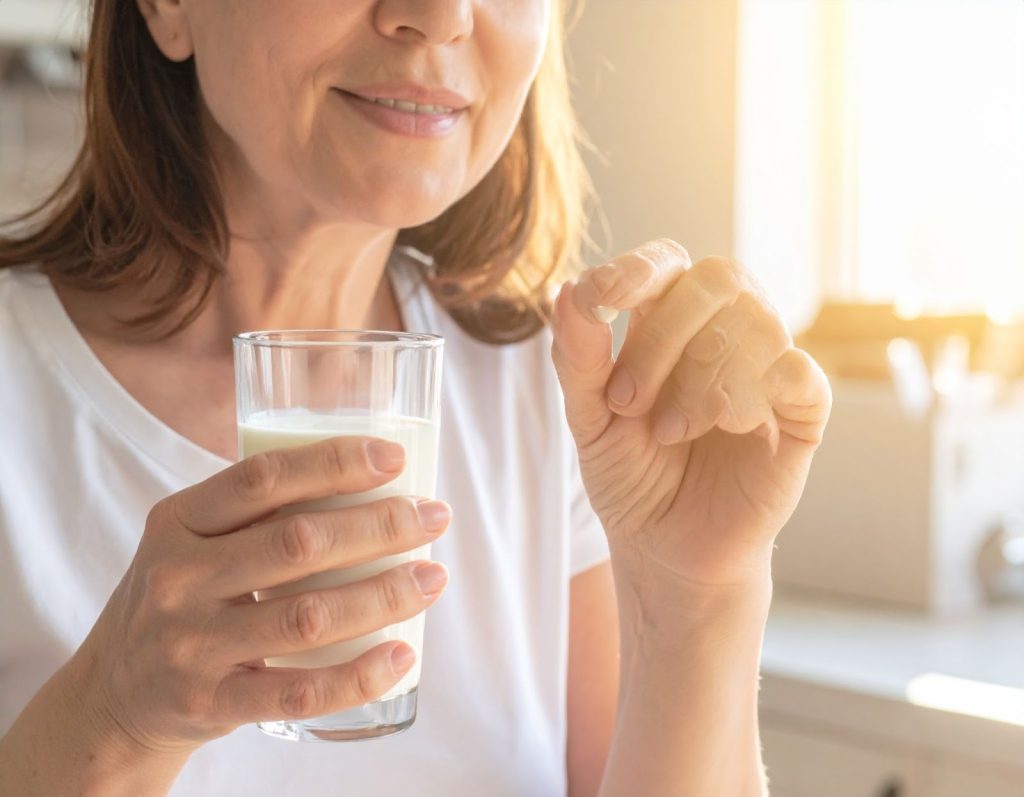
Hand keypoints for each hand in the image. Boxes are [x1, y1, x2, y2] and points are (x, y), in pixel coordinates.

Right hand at [71, 437, 450, 753]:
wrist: (114, 692)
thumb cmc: (181, 594)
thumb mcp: (192, 539)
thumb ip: (258, 510)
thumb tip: (372, 478)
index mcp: (179, 521)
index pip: (262, 478)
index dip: (334, 463)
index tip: (395, 458)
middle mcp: (178, 579)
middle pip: (297, 544)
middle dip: (380, 526)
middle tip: (434, 516)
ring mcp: (191, 646)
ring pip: (307, 617)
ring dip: (384, 595)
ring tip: (433, 577)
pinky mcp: (209, 704)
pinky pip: (297, 692)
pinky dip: (357, 676)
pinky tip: (400, 654)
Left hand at [551, 239, 830, 588]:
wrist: (665, 551)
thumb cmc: (630, 477)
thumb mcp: (588, 419)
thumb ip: (577, 357)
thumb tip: (567, 289)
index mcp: (670, 323)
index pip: (669, 262)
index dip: (639, 268)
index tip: (602, 297)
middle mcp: (725, 333)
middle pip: (717, 278)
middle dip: (663, 336)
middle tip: (626, 402)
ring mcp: (768, 368)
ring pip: (756, 323)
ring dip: (699, 380)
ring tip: (669, 432)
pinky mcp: (804, 413)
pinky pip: (797, 371)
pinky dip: (751, 393)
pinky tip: (726, 427)